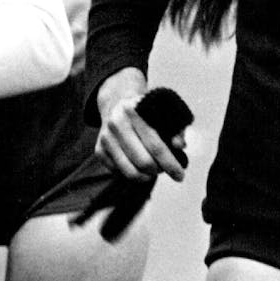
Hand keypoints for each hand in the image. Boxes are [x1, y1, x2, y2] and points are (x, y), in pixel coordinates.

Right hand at [94, 68, 187, 182]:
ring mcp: (106, 137)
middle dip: (159, 170)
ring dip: (146, 176)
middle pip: (143, 161)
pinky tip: (138, 165)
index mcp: (135, 110)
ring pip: (130, 171)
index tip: (180, 175)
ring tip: (153, 171)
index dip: (170, 163)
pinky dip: (132, 173)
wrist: (118, 104)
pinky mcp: (99, 149)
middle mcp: (117, 122)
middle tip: (165, 170)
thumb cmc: (147, 113)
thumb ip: (176, 128)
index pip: (155, 145)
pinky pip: (118, 172)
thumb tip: (179, 146)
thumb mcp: (164, 113)